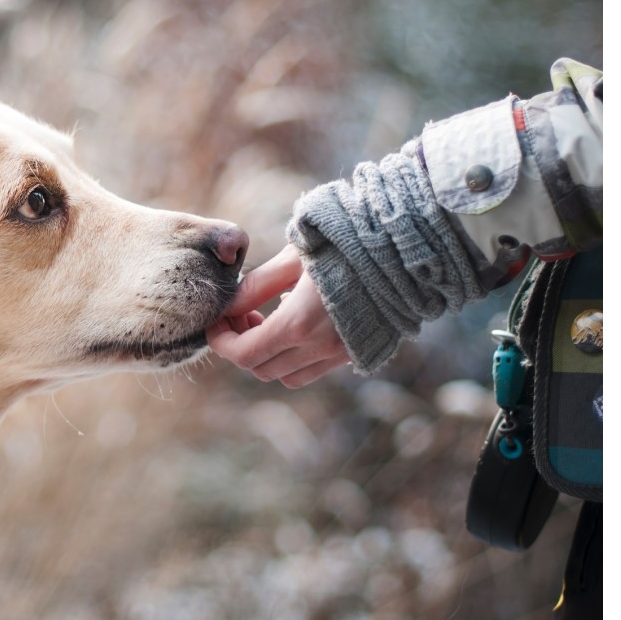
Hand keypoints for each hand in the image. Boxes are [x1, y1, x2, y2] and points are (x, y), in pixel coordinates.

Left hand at [207, 244, 349, 387]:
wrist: (404, 249)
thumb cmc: (345, 243)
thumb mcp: (293, 258)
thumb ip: (256, 286)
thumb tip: (228, 306)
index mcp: (299, 324)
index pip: (244, 353)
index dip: (221, 341)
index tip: (215, 321)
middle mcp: (320, 348)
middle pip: (261, 369)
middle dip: (241, 346)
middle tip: (241, 314)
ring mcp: (340, 354)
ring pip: (286, 376)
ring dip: (267, 355)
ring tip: (265, 319)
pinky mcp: (356, 352)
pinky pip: (313, 369)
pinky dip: (293, 357)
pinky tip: (295, 322)